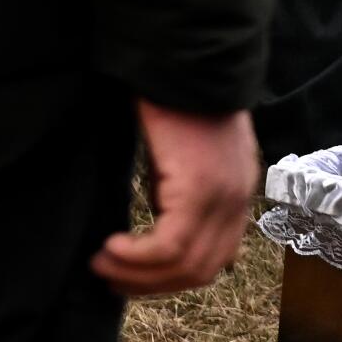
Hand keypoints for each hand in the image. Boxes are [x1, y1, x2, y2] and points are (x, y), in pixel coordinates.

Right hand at [92, 100, 259, 296]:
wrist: (182, 58)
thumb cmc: (173, 98)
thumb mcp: (183, 156)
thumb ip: (180, 191)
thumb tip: (159, 224)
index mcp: (238, 191)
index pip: (215, 257)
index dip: (172, 276)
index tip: (134, 275)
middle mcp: (239, 198)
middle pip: (201, 270)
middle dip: (151, 283)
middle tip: (110, 277)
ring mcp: (224, 195)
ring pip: (186, 265)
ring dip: (138, 274)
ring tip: (102, 263)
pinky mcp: (201, 188)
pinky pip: (169, 246)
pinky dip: (136, 256)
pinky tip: (110, 245)